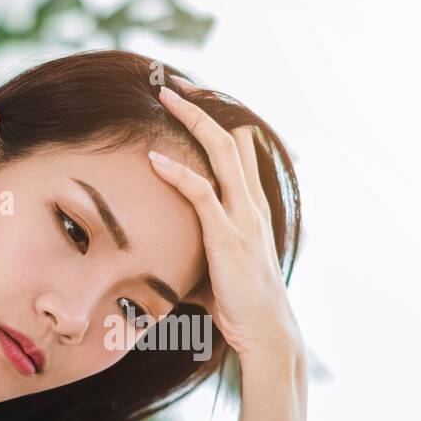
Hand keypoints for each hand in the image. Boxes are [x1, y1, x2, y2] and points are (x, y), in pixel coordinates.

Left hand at [148, 77, 301, 360]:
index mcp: (252, 209)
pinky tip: (154, 160)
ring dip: (193, 122)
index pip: (240, 150)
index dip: (217, 122)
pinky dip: (177, 173)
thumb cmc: (241, 307)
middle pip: (232, 139)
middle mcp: (252, 205)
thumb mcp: (218, 269)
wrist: (267, 333)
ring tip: (165, 99)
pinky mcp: (227, 237)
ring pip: (222, 153)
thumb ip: (199, 252)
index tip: (190, 103)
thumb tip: (167, 260)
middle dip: (203, 108)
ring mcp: (243, 219)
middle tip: (173, 86)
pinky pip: (202, 195)